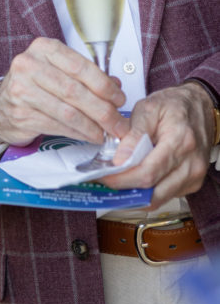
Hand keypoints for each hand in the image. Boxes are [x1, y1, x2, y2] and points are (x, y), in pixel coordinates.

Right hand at [0, 37, 127, 151]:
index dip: (104, 85)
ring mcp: (22, 89)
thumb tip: (116, 86)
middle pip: (75, 90)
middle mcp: (29, 65)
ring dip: (93, 126)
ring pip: (68, 111)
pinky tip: (89, 136)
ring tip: (107, 133)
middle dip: (103, 110)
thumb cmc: (33, 87)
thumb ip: (85, 76)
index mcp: (43, 48)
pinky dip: (79, 133)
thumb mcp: (57, 72)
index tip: (119, 98)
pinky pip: (58, 125)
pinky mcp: (20, 113)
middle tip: (119, 123)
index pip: (80, 66)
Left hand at [99, 81, 213, 207]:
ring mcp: (194, 176)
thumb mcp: (148, 108)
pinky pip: (166, 195)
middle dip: (126, 191)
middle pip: (154, 193)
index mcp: (180, 141)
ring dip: (136, 194)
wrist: (199, 106)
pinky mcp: (193, 183)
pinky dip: (148, 191)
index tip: (105, 177)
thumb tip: (120, 159)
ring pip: (159, 199)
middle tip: (107, 182)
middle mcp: (192, 163)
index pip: (148, 172)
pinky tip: (136, 177)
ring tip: (118, 179)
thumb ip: (134, 134)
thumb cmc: (175, 104)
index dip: (123, 179)